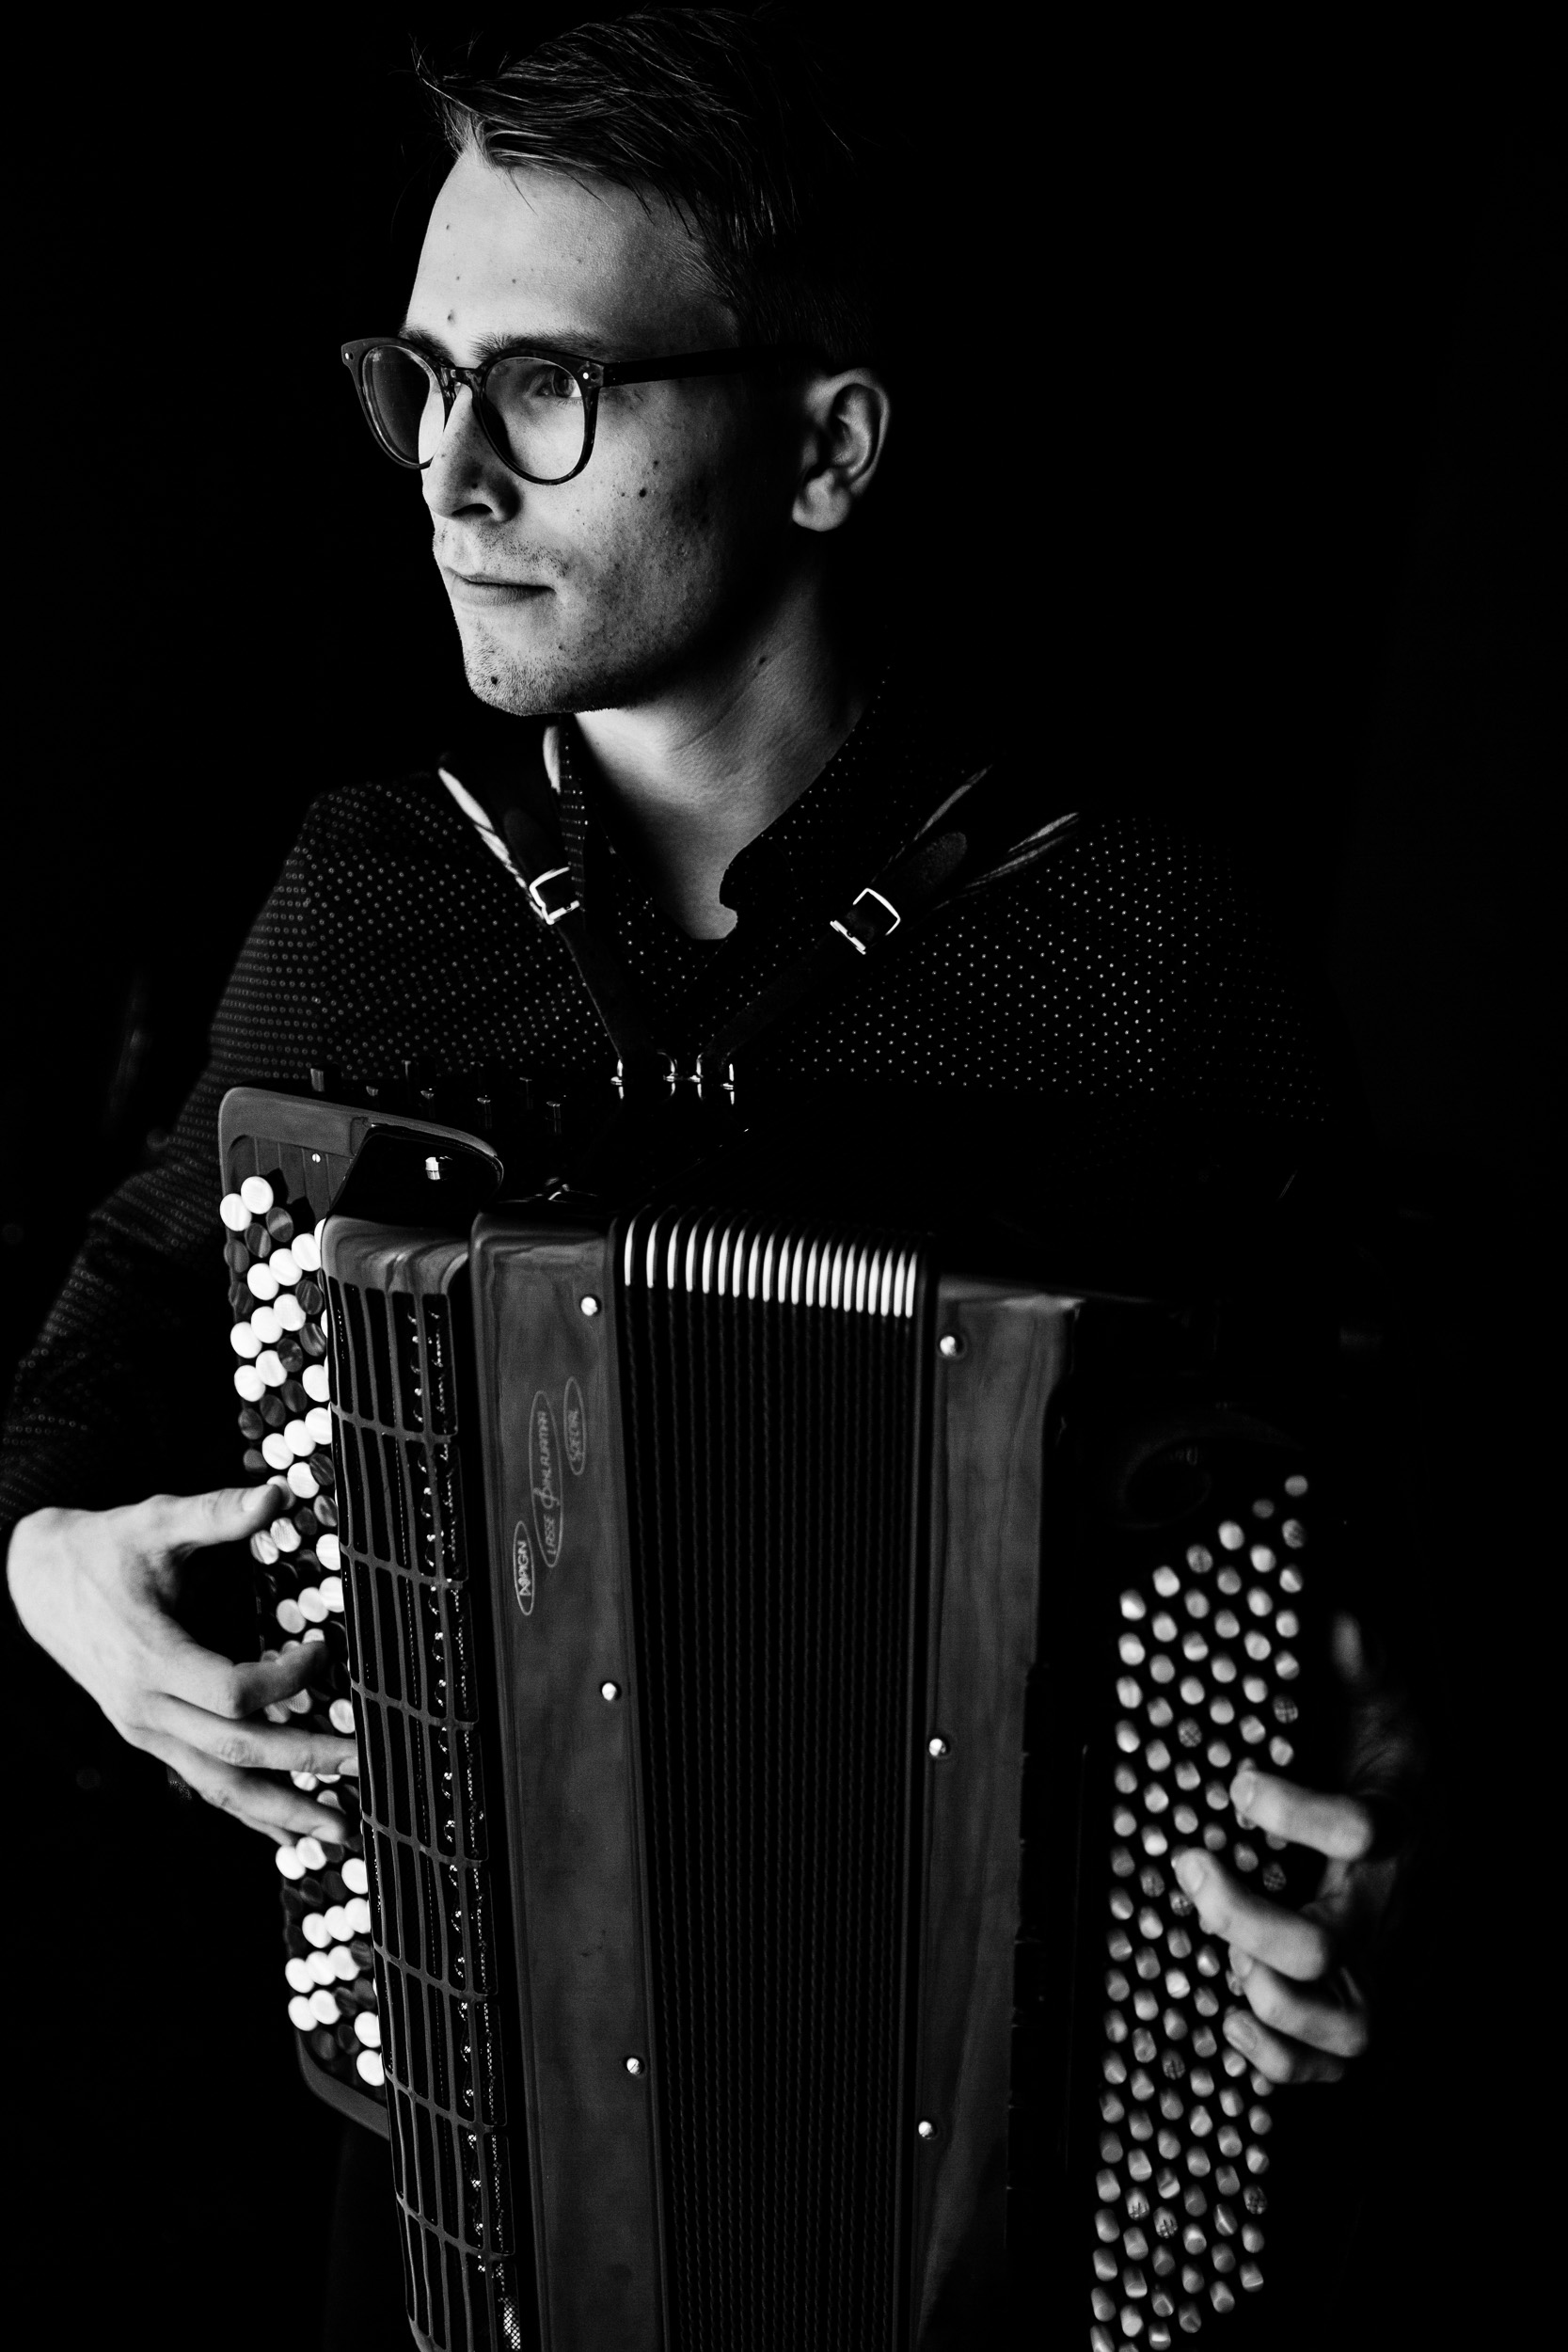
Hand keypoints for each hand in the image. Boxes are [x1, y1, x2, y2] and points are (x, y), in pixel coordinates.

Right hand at [7, 1486, 357, 1842]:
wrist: (35, 1584)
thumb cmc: (104, 1549)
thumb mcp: (156, 1520)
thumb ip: (217, 1512)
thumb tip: (276, 1493)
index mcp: (150, 1656)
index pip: (231, 1692)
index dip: (287, 1679)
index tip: (327, 1648)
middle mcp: (145, 1707)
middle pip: (235, 1750)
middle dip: (305, 1762)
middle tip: (366, 1763)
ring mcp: (145, 1731)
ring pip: (218, 1785)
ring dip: (282, 1810)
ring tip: (341, 1831)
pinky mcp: (149, 1737)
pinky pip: (202, 1784)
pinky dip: (248, 1811)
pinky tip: (289, 1836)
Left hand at [1171, 1614, 1415, 2085]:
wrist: (1440, 1812)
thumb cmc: (1391, 1746)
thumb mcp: (1378, 1685)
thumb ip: (1351, 1650)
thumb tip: (1327, 1613)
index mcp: (1405, 1820)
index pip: (1365, 1830)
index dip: (1294, 1812)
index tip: (1239, 1782)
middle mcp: (1399, 1902)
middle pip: (1334, 1939)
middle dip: (1247, 1913)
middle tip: (1193, 1866)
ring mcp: (1389, 1961)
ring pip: (1349, 2020)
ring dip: (1269, 1992)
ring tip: (1221, 1946)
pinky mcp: (1367, 2000)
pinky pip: (1338, 2064)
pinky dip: (1281, 2059)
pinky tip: (1233, 2014)